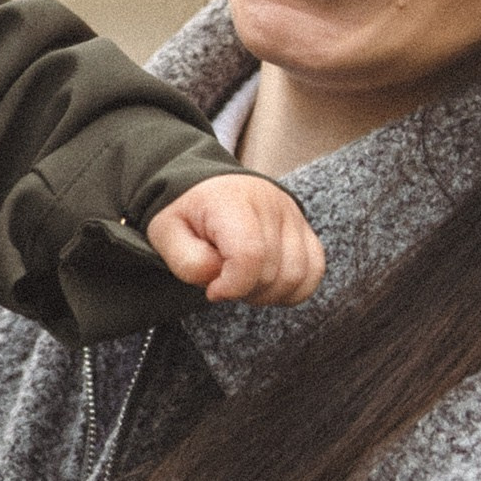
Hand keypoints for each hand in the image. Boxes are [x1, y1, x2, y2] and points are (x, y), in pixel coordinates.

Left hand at [145, 174, 325, 305]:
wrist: (205, 186)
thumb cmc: (186, 213)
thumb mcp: (165, 234)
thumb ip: (189, 263)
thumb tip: (222, 282)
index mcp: (231, 200)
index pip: (250, 255)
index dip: (232, 285)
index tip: (213, 289)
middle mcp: (270, 203)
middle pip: (272, 272)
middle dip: (244, 291)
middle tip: (223, 282)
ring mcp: (293, 214)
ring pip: (297, 276)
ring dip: (267, 293)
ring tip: (243, 281)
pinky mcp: (305, 228)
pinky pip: (314, 271)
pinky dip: (293, 289)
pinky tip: (266, 284)